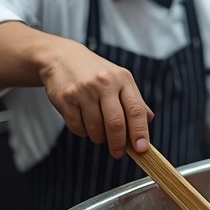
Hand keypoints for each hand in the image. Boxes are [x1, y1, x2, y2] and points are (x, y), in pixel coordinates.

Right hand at [39, 36, 153, 157]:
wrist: (61, 57)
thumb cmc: (95, 73)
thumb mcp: (119, 79)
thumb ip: (135, 101)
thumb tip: (148, 121)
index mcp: (122, 79)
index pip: (136, 110)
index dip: (140, 132)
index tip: (141, 149)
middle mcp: (104, 83)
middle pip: (116, 123)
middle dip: (118, 143)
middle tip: (118, 153)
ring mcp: (83, 90)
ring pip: (95, 128)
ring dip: (99, 138)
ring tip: (98, 132)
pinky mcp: (65, 98)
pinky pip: (77, 127)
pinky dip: (83, 132)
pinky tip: (83, 122)